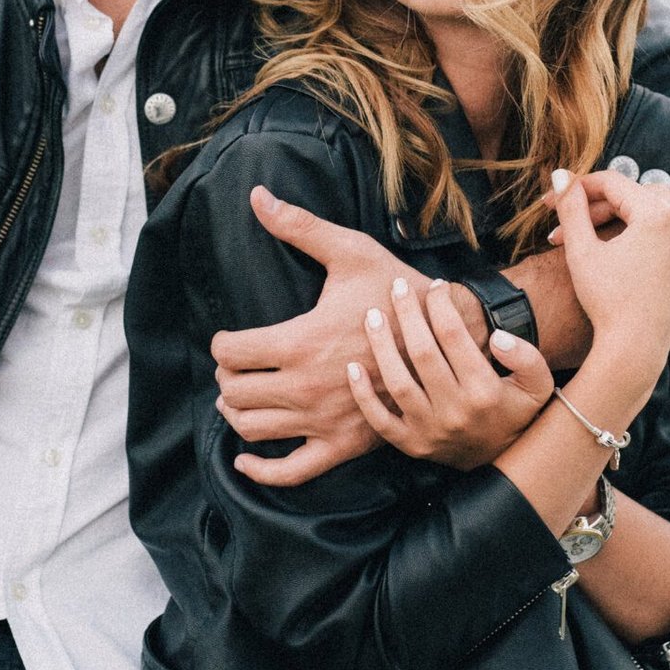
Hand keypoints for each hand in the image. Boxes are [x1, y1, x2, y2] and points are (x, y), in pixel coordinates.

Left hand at [213, 185, 487, 486]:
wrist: (446, 337)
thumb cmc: (395, 290)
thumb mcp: (349, 251)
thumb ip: (299, 226)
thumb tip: (258, 196)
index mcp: (299, 342)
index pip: (230, 352)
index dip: (223, 343)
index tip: (231, 338)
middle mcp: (304, 388)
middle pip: (234, 392)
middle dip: (228, 376)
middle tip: (238, 365)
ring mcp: (322, 422)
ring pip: (252, 429)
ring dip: (237, 413)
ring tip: (242, 395)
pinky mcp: (341, 445)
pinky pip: (290, 473)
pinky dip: (261, 470)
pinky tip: (246, 460)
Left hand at [342, 277, 554, 467]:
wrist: (502, 460)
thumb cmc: (515, 411)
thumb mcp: (538, 385)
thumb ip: (527, 357)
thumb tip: (497, 336)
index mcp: (484, 391)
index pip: (454, 336)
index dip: (442, 305)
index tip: (436, 285)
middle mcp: (455, 411)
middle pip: (422, 353)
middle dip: (408, 314)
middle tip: (397, 287)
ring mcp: (430, 431)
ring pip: (398, 383)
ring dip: (381, 346)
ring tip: (372, 316)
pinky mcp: (411, 445)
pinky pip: (380, 421)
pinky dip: (363, 395)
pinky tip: (352, 367)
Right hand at [550, 168, 669, 370]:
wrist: (633, 346)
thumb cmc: (607, 300)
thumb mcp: (581, 250)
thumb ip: (572, 207)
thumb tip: (560, 174)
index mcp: (653, 214)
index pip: (610, 183)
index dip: (576, 189)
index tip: (549, 203)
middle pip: (629, 196)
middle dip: (592, 207)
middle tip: (560, 227)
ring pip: (657, 204)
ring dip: (624, 208)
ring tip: (594, 217)